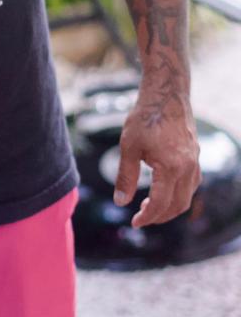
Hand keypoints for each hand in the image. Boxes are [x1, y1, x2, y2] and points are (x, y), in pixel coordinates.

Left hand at [113, 86, 200, 228]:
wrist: (167, 94)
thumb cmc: (145, 118)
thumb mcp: (128, 147)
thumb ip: (125, 177)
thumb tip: (120, 203)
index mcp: (172, 167)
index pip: (161, 204)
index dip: (147, 217)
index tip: (134, 223)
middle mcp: (188, 167)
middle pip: (178, 205)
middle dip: (160, 217)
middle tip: (141, 218)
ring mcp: (195, 162)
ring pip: (188, 196)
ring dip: (170, 207)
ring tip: (150, 206)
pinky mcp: (196, 156)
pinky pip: (192, 184)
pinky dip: (179, 194)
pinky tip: (163, 190)